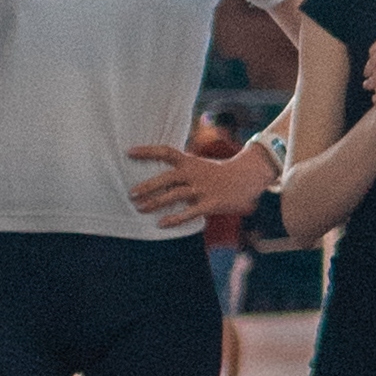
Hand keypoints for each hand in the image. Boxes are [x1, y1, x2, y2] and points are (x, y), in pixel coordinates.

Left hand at [126, 139, 270, 221]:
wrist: (247, 178)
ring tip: (140, 208)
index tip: (128, 152)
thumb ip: (181, 169)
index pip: (166, 152)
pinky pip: (190, 212)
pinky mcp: (211, 203)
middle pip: (167, 178)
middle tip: (131, 194)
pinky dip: (175, 218)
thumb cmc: (218, 173)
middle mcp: (194, 173)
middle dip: (147, 186)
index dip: (147, 151)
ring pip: (175, 194)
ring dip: (156, 202)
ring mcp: (203, 188)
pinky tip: (161, 224)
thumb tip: (156, 176)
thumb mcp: (200, 165)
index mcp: (190, 161)